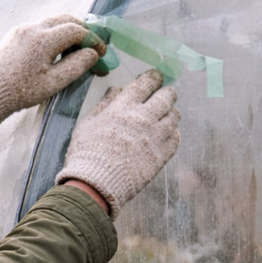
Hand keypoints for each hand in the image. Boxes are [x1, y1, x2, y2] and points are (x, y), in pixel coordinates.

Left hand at [0, 14, 105, 129]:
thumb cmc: (21, 91)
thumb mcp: (53, 83)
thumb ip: (76, 66)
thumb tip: (92, 53)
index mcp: (43, 39)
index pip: (76, 30)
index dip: (92, 40)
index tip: (101, 53)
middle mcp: (33, 28)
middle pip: (66, 19)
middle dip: (83, 31)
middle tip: (93, 47)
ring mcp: (22, 29)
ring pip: (53, 22)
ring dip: (69, 33)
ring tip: (76, 52)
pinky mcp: (15, 34)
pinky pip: (41, 28)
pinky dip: (54, 36)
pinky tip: (58, 53)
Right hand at [55, 70, 180, 218]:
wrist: (95, 185)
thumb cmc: (86, 153)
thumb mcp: (88, 123)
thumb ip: (105, 104)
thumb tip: (118, 90)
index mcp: (123, 107)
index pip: (147, 83)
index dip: (153, 78)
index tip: (154, 79)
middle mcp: (143, 118)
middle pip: (167, 96)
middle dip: (166, 93)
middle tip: (163, 96)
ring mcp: (155, 137)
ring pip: (174, 116)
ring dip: (170, 113)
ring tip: (163, 117)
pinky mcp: (161, 155)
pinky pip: (175, 138)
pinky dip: (172, 134)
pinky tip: (163, 136)